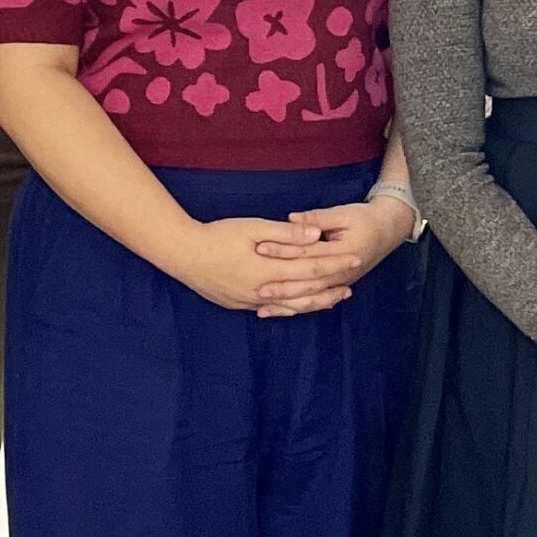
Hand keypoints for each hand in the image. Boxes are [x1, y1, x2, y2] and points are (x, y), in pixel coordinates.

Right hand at [173, 216, 353, 312]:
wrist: (182, 254)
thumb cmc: (217, 236)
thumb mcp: (253, 227)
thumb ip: (287, 233)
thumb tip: (317, 235)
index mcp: (268, 270)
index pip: (310, 268)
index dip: (334, 264)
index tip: (354, 259)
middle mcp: (262, 291)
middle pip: (305, 292)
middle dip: (330, 287)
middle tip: (352, 284)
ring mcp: (250, 301)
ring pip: (290, 306)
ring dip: (314, 302)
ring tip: (333, 298)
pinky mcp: (239, 304)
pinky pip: (273, 310)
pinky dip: (291, 308)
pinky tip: (300, 306)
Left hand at [252, 198, 412, 316]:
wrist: (388, 230)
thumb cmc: (365, 218)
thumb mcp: (344, 213)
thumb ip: (317, 218)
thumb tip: (291, 219)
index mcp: (345, 252)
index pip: (309, 253)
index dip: (284, 250)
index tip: (261, 248)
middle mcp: (344, 273)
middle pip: (309, 282)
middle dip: (283, 287)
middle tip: (258, 288)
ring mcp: (341, 282)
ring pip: (312, 298)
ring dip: (288, 303)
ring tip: (263, 306)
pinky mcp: (337, 286)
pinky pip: (316, 301)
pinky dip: (297, 308)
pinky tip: (280, 311)